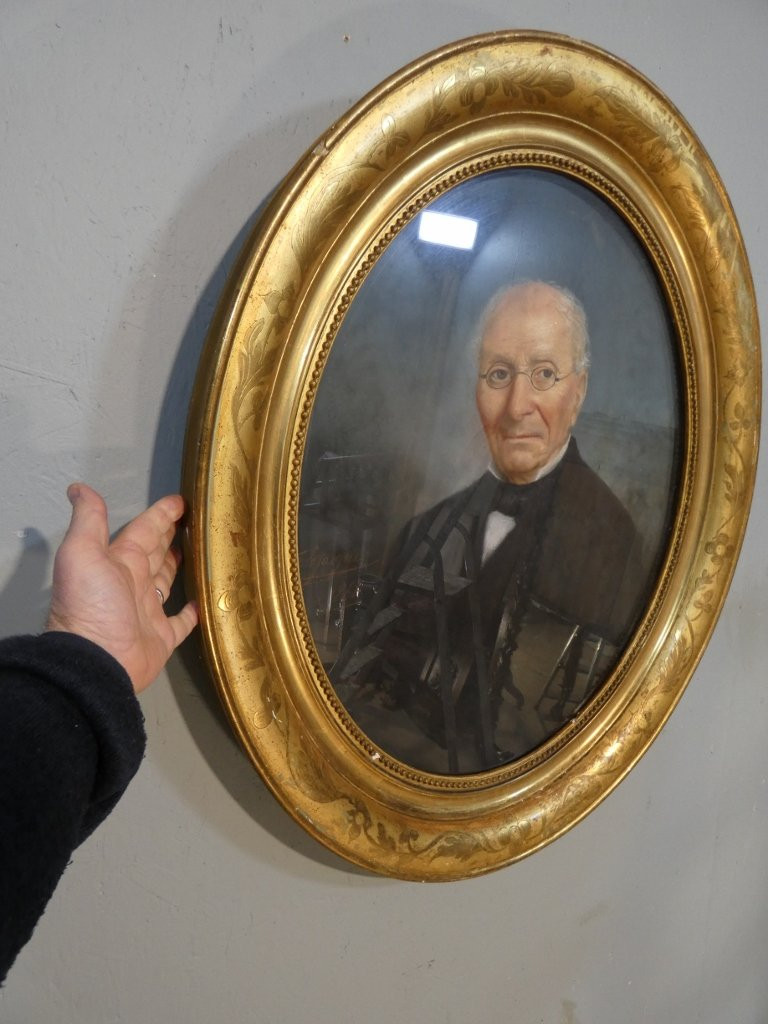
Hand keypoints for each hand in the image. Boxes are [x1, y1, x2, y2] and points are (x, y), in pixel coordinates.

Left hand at [46, 483, 197, 692]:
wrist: (96, 661)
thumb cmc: (91, 604)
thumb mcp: (82, 553)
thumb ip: (88, 520)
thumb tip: (78, 487)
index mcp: (119, 561)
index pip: (143, 530)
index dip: (161, 514)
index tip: (181, 500)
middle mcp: (134, 583)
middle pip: (156, 552)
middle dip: (171, 535)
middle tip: (196, 521)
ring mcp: (148, 611)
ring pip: (167, 581)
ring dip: (179, 566)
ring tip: (202, 551)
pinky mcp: (163, 637)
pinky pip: (182, 622)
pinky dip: (193, 611)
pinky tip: (205, 599)